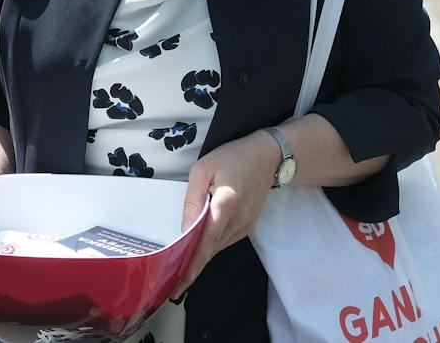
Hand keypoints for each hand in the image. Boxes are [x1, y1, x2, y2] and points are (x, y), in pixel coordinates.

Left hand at [170, 131, 281, 298]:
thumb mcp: (204, 169)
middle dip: (192, 264)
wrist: (268, 156)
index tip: (182, 282)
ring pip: (218, 246)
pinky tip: (199, 245)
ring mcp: (246, 225)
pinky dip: (211, 245)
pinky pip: (225, 240)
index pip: (208, 240)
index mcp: (227, 203)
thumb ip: (193, 199)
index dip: (194, 263)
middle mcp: (239, 219)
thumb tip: (185, 228)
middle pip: (212, 248)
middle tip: (171, 280)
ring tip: (180, 264)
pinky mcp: (248, 226)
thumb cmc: (234, 157)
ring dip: (201, 255)